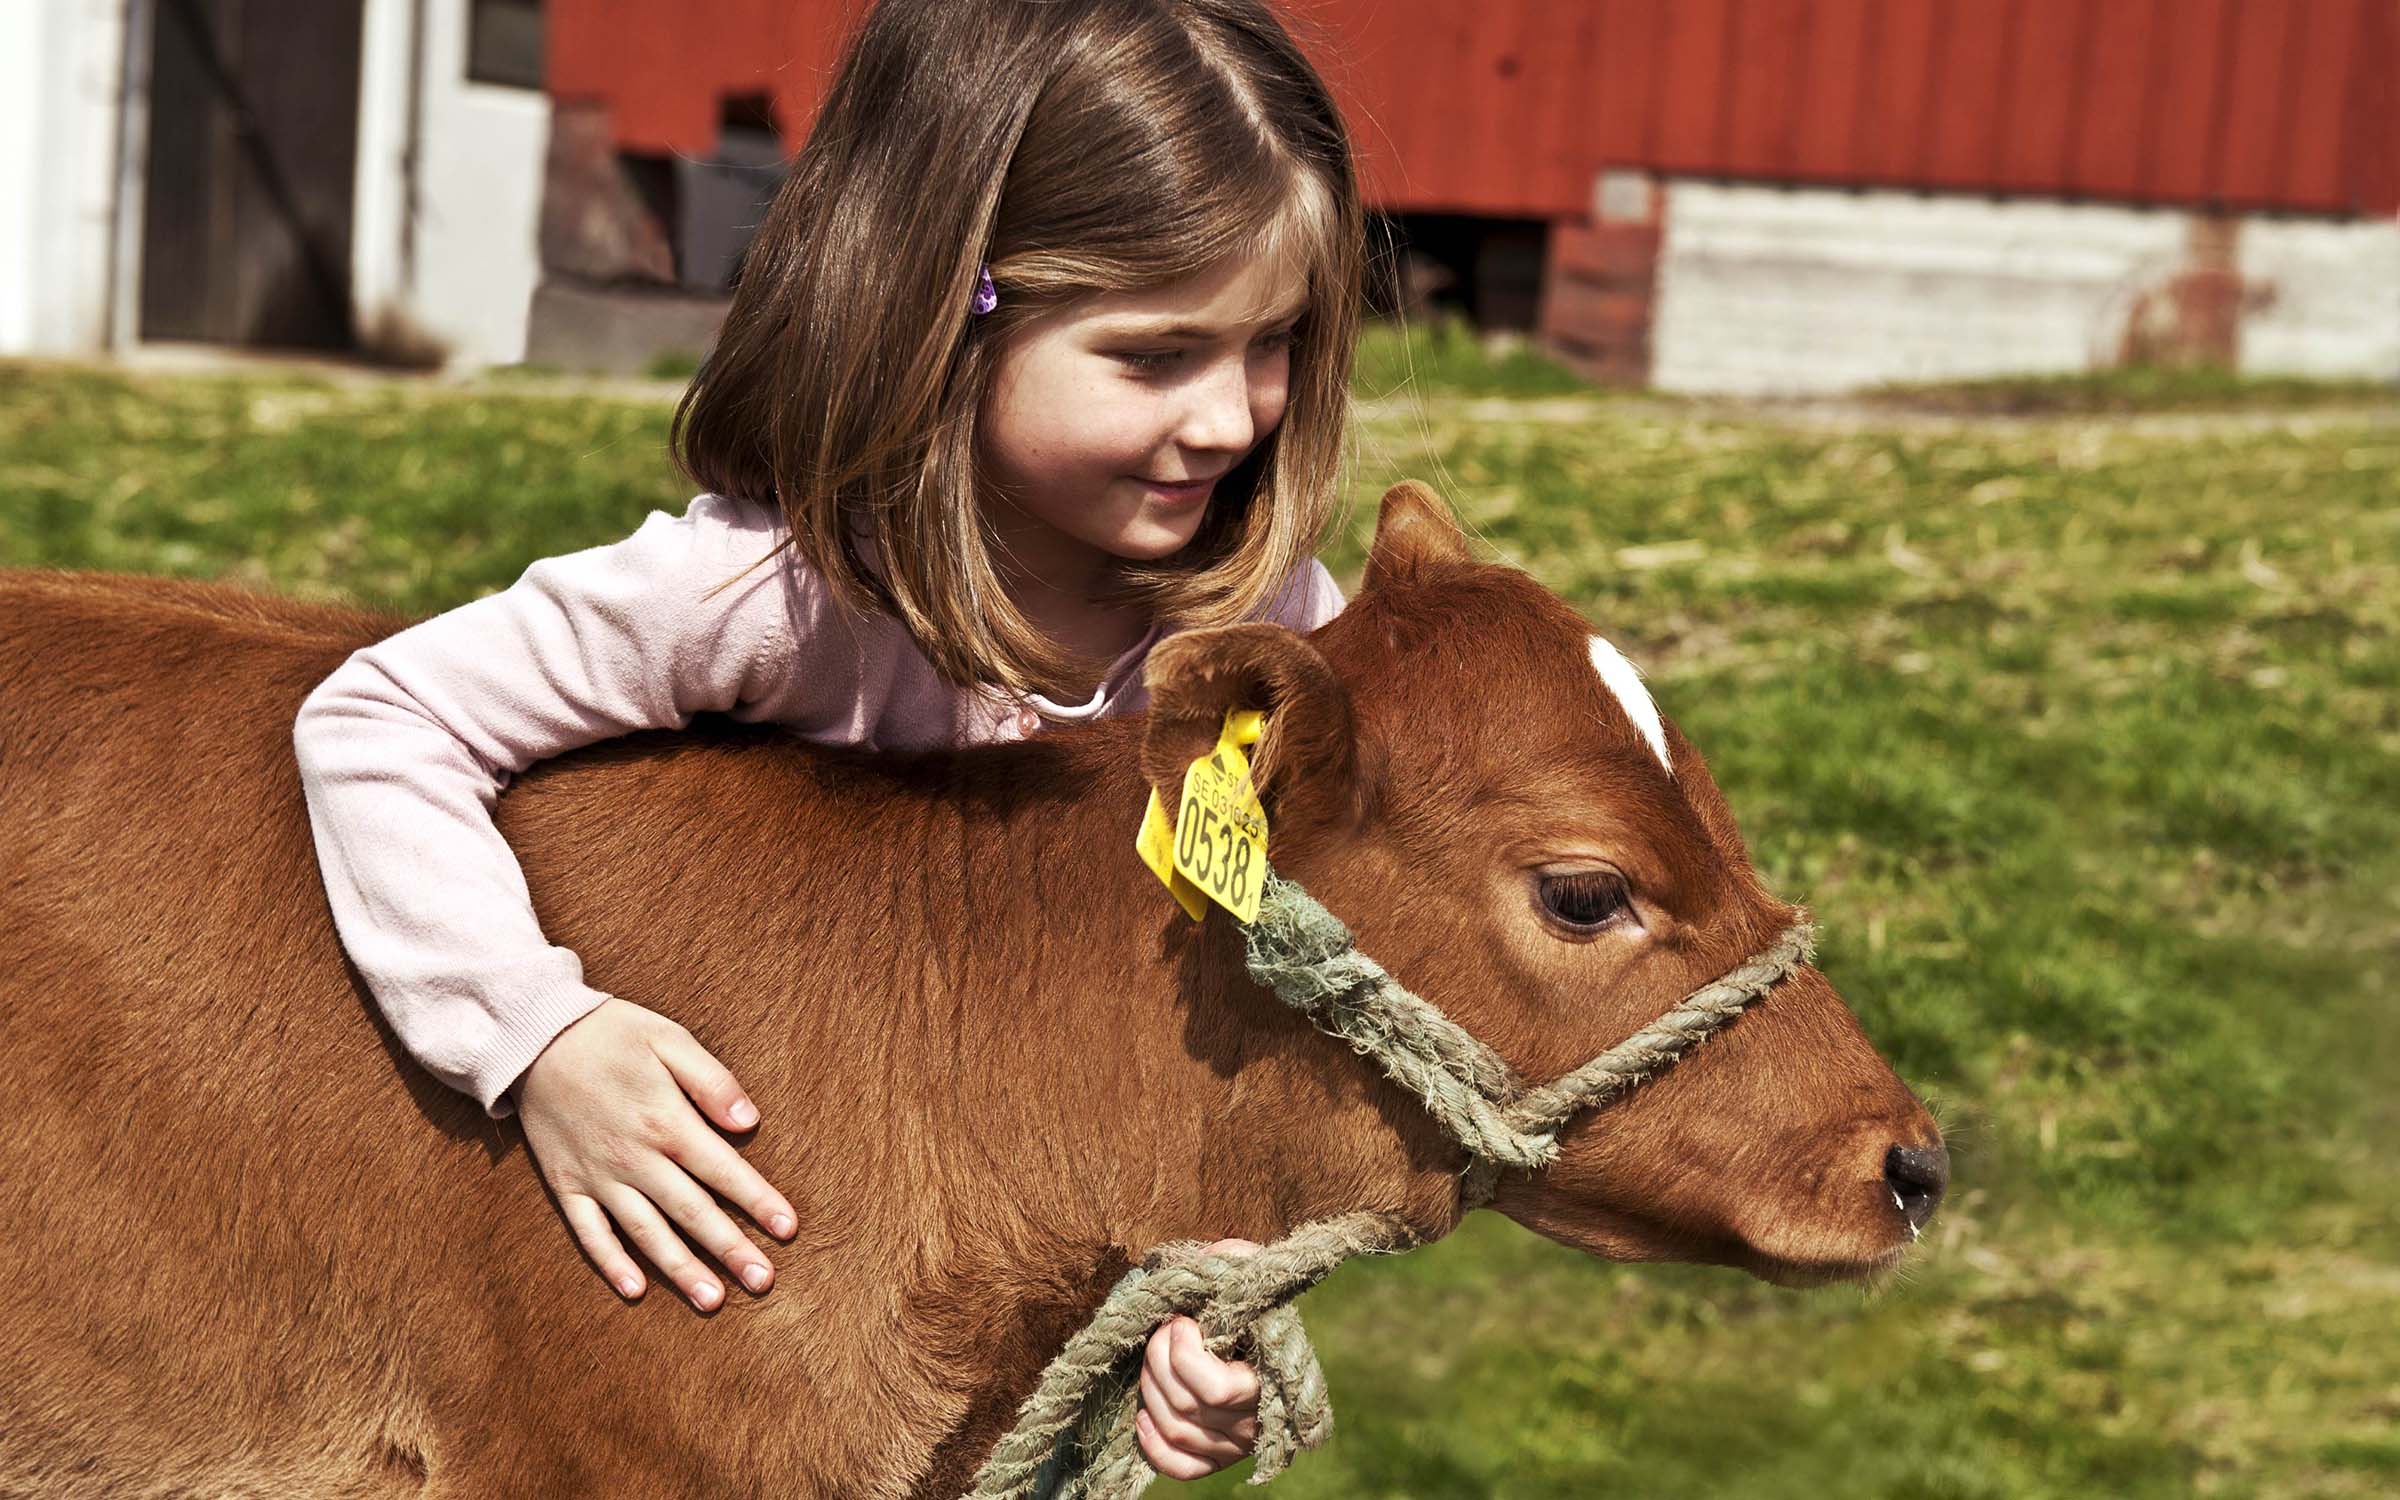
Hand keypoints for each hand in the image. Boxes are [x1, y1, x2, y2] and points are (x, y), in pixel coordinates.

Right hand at [516, 996, 796, 1309]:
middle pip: (691, 1212)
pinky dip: (611, 1263)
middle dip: (730, 1249)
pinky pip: (589, 1233)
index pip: (723, 1171)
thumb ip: (712, 1081)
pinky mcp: (566, 1185)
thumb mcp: (668, 1038)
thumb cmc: (610, 1033)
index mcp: (666, 1121)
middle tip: (763, 1282)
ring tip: (713, 1301)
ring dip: (681, 1269)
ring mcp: (598, 1176)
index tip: (788, 1230)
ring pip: (646, 1233)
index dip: (758, 1201)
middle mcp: (634, 1158)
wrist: (531, 1038)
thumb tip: (750, 1121)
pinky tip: (636, 1289)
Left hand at [1135, 1238, 1263, 1479]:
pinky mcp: (1217, 1458)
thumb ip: (1233, 1260)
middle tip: (1162, 1329)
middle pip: (1185, 1404)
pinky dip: (1153, 1445)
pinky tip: (1143, 1416)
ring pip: (1176, 1430)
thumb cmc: (1256, 1304)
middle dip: (1159, 1358)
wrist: (1270, 1338)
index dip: (1184, 1353)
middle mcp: (1253, 1422)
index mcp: (1268, 1379)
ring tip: (1153, 1358)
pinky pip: (1180, 1467)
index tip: (1182, 1321)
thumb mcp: (1251, 1275)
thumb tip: (1204, 1258)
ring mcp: (1234, 1446)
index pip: (1216, 1388)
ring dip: (1149, 1389)